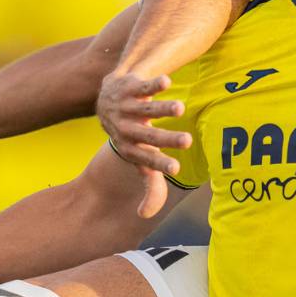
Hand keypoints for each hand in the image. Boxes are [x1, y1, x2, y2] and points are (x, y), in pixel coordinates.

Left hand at [96, 72, 189, 218]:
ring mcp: (128, 108)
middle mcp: (126, 129)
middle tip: (188, 141)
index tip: (176, 169)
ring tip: (180, 108)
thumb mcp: (139, 159)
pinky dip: (154, 84)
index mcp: (130, 149)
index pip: (146, 160)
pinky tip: (166, 81)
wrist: (107, 98)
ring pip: (146, 108)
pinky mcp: (131, 88)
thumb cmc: (131, 134)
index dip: (159, 165)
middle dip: (167, 139)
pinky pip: (143, 86)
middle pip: (148, 135)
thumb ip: (149, 186)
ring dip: (163, 108)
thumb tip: (145, 215)